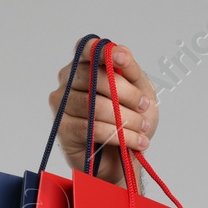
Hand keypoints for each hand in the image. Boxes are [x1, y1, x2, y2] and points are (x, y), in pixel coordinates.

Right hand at [46, 37, 157, 186]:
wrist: (125, 159)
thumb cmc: (129, 122)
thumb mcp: (141, 94)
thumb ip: (132, 71)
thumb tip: (121, 51)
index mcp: (85, 67)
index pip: (85, 49)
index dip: (102, 51)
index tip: (122, 58)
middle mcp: (68, 82)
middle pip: (93, 77)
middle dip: (127, 94)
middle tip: (144, 107)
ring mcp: (62, 105)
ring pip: (94, 105)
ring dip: (126, 119)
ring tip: (143, 129)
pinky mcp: (63, 129)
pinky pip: (92, 128)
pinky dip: (121, 135)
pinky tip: (137, 142)